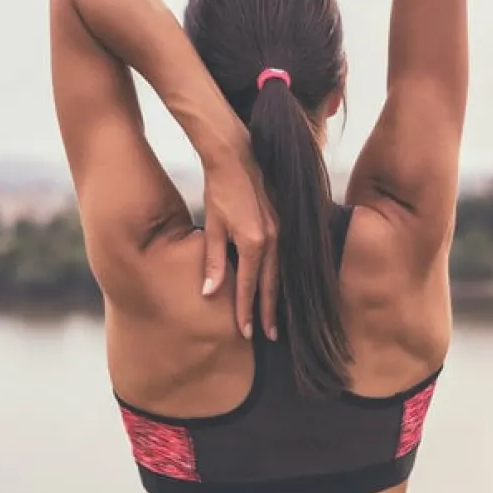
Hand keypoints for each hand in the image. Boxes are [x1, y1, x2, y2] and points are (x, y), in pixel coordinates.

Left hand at [202, 149, 279, 340]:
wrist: (236, 156)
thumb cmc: (219, 189)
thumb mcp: (211, 227)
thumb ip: (213, 262)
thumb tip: (209, 293)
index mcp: (253, 242)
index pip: (249, 286)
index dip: (246, 311)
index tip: (246, 332)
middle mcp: (273, 238)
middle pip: (271, 284)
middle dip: (269, 312)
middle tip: (268, 336)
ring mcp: (282, 229)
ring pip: (280, 272)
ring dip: (277, 296)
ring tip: (276, 318)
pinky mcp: (283, 221)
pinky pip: (283, 257)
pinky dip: (280, 275)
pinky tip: (278, 284)